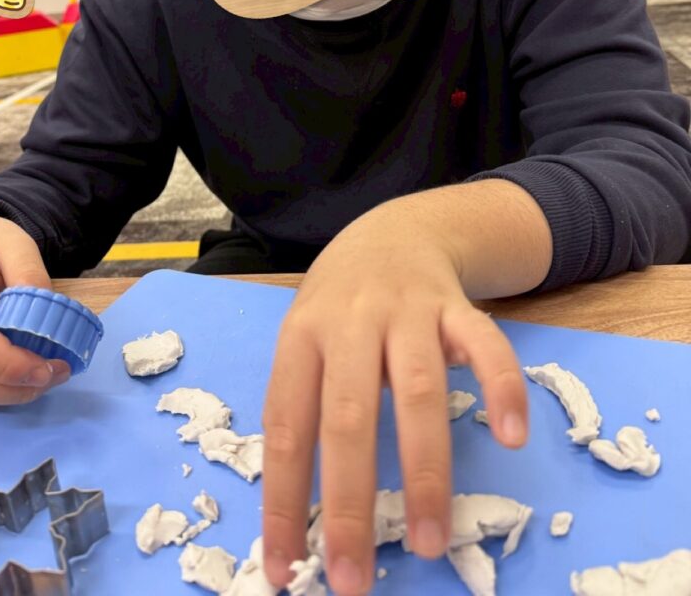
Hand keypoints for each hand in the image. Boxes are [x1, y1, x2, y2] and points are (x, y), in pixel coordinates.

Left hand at [261, 202, 528, 595]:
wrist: (393, 230)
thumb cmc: (341, 305)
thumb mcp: (305, 339)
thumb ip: (306, 405)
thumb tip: (298, 515)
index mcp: (302, 336)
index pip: (287, 426)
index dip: (284, 499)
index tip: (288, 568)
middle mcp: (351, 321)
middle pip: (348, 415)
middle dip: (349, 501)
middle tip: (353, 577)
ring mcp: (407, 310)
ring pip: (417, 390)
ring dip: (424, 469)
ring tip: (430, 539)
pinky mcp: (457, 306)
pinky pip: (486, 344)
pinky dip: (500, 387)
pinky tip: (509, 436)